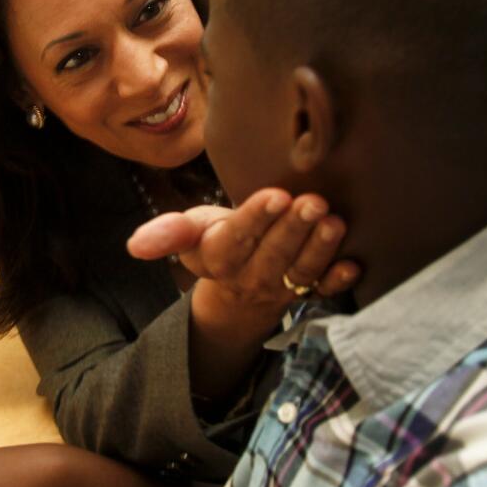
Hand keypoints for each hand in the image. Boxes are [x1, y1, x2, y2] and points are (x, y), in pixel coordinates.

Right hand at [128, 190, 358, 328]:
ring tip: (334, 222)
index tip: (276, 194)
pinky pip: (325, 292)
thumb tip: (134, 245)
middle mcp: (251, 275)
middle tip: (314, 201)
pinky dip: (338, 281)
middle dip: (294, 228)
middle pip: (273, 254)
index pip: (235, 239)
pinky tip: (353, 265)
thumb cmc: (218, 241)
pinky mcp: (308, 292)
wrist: (240, 285)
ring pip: (301, 271)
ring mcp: (282, 286)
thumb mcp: (191, 232)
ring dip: (320, 249)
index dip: (255, 218)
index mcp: (219, 257)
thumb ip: (168, 232)